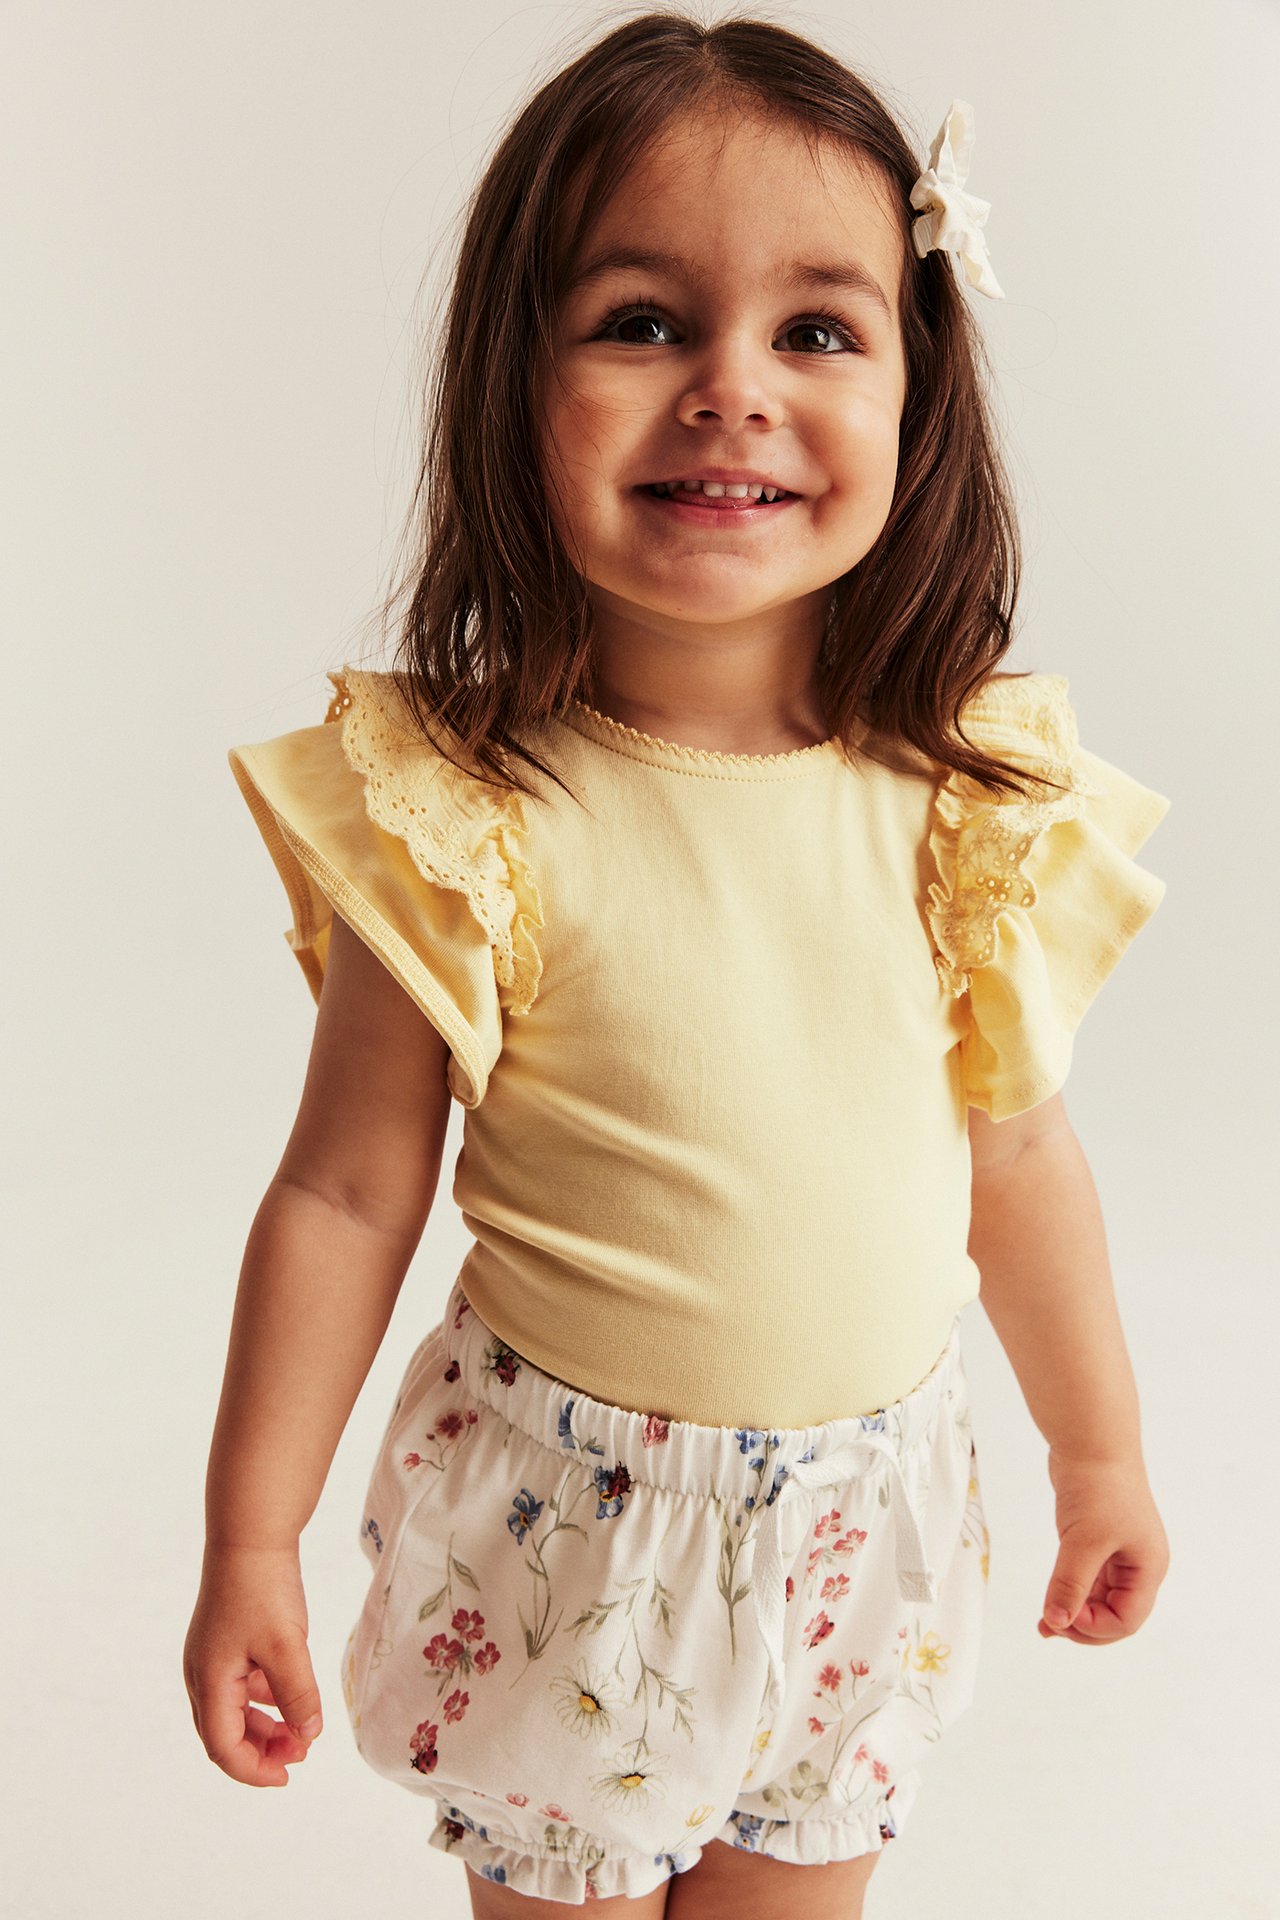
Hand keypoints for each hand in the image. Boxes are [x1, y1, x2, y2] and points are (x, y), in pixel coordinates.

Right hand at [184, 1543, 323, 1785]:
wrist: (250, 1536)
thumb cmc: (262, 1589)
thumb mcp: (287, 1646)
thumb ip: (297, 1695)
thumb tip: (308, 1736)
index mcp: (209, 1682)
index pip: (224, 1748)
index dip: (254, 1771)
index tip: (288, 1776)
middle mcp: (203, 1675)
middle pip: (226, 1734)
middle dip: (262, 1752)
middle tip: (302, 1754)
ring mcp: (213, 1658)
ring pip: (235, 1712)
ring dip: (265, 1728)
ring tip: (302, 1731)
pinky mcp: (227, 1643)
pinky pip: (242, 1687)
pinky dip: (265, 1701)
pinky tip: (291, 1698)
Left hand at [1037, 1449, 1170, 1644]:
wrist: (1090, 1440)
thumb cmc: (1098, 1487)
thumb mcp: (1084, 1542)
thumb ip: (1071, 1585)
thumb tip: (1057, 1622)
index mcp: (1147, 1567)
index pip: (1127, 1619)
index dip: (1095, 1627)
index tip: (1062, 1619)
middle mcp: (1138, 1563)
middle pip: (1115, 1613)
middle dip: (1084, 1626)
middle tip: (1049, 1629)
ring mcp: (1118, 1550)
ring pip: (1099, 1597)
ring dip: (1074, 1612)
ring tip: (1043, 1625)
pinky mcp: (1097, 1538)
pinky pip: (1087, 1577)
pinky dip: (1070, 1591)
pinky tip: (1050, 1600)